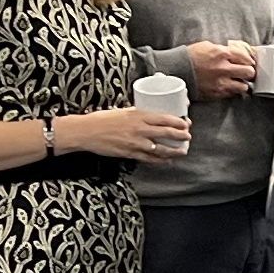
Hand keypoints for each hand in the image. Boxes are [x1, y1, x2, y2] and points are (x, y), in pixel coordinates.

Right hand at [66, 107, 194, 162]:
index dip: (178, 122)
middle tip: (188, 136)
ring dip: (174, 150)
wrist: (86, 132)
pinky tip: (167, 161)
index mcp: (138, 115)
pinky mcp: (130, 153)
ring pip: (161, 148)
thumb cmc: (101, 119)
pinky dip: (160, 161)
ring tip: (183, 151)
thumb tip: (148, 115)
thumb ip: (136, 114)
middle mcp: (139, 129)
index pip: (164, 118)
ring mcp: (135, 143)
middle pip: (167, 133)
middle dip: (181, 135)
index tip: (185, 123)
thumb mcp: (122, 111)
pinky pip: (149, 159)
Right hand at [180, 40, 261, 99]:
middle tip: (247, 72)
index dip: (250, 60)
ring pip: (243, 86)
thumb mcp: (207, 46)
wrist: (175, 70)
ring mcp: (220, 83)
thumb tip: (235, 54)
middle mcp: (223, 69)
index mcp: (221, 54)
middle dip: (250, 72)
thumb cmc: (189, 57)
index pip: (245, 57)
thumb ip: (223, 50)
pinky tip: (228, 87)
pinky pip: (231, 94)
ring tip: (239, 82)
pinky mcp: (216, 94)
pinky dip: (232, 91)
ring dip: (243, 84)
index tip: (250, 62)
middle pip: (249, 72)